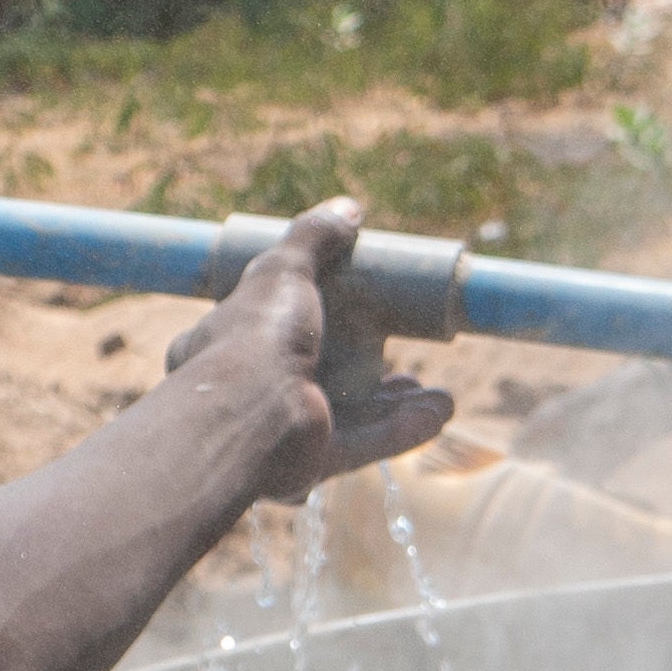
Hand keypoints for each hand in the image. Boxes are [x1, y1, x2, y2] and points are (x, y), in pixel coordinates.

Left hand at [156, 199, 456, 501]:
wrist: (250, 416)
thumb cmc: (256, 337)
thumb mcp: (282, 271)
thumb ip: (313, 239)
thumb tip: (348, 208)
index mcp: (230, 350)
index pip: (270, 336)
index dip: (312, 323)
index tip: (354, 311)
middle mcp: (254, 395)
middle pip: (320, 381)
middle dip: (368, 375)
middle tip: (404, 361)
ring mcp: (285, 433)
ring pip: (351, 418)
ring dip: (396, 406)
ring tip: (435, 392)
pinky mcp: (314, 462)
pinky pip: (368, 444)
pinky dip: (404, 429)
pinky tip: (442, 412)